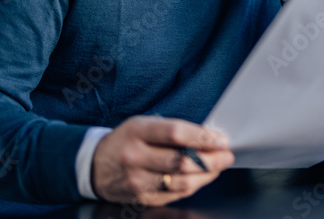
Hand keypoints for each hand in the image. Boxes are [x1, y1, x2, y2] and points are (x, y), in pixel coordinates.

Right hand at [92, 115, 233, 205]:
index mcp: (137, 131)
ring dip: (207, 175)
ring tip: (219, 166)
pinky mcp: (142, 198)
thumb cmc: (127, 140)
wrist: (96, 166)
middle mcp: (135, 157)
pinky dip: (194, 185)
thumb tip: (208, 137)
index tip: (221, 139)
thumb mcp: (144, 124)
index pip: (175, 133)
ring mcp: (137, 181)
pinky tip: (203, 177)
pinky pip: (175, 194)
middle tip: (227, 155)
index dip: (202, 137)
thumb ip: (172, 130)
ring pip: (181, 182)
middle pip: (181, 161)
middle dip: (211, 159)